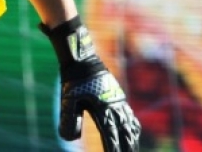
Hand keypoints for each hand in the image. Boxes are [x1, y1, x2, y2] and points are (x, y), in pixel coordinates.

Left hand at [41, 18, 140, 150]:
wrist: (82, 59)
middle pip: (125, 135)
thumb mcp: (67, 100)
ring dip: (132, 141)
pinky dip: (133, 128)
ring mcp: (118, 102)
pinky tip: (133, 133)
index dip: (114, 150)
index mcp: (103, 109)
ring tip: (132, 151)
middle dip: (127, 149)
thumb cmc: (73, 80)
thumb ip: (68, 119)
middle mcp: (114, 107)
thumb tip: (68, 139)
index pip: (111, 137)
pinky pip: (130, 116)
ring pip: (130, 126)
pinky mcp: (118, 97)